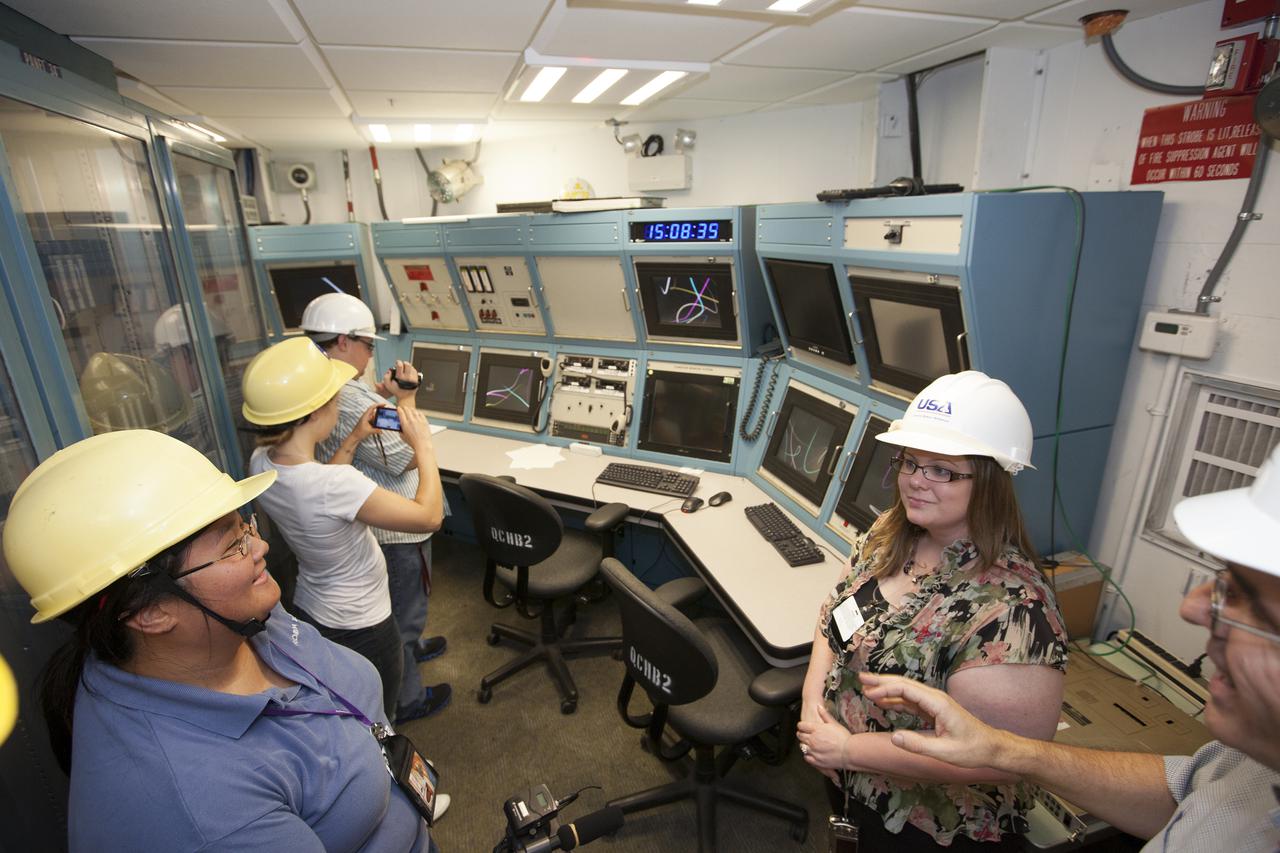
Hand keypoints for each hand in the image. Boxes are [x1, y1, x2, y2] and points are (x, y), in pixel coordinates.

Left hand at [352, 404, 382, 440]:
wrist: (355, 437)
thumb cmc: (359, 433)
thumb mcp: (369, 431)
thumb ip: (377, 430)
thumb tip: (382, 430)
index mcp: (365, 416)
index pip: (372, 408)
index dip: (378, 405)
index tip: (384, 405)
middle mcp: (366, 417)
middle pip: (374, 412)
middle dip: (380, 412)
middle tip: (386, 413)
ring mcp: (366, 420)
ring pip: (374, 417)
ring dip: (378, 419)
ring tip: (383, 421)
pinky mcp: (367, 424)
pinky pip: (373, 421)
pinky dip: (377, 422)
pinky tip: (380, 426)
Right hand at [385, 360, 419, 402]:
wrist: (406, 397)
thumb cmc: (397, 391)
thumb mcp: (388, 385)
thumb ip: (386, 377)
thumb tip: (390, 371)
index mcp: (400, 378)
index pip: (400, 365)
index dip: (398, 362)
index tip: (397, 363)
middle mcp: (408, 377)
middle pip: (408, 364)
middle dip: (404, 363)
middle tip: (402, 365)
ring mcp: (413, 378)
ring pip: (412, 367)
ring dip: (408, 367)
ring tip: (405, 370)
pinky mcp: (417, 380)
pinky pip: (415, 371)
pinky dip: (411, 370)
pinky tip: (408, 372)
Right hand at [397, 405, 432, 450]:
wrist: (423, 445)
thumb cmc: (413, 443)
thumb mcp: (403, 437)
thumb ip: (400, 430)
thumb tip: (400, 428)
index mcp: (405, 424)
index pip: (401, 412)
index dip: (399, 409)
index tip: (398, 408)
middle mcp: (412, 421)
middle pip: (407, 410)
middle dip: (405, 408)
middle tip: (404, 408)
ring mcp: (419, 420)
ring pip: (414, 410)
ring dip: (411, 409)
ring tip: (410, 409)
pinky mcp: (424, 421)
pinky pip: (421, 414)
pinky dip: (418, 412)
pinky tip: (417, 412)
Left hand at [797, 704, 851, 780]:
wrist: (850, 752)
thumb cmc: (844, 738)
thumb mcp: (834, 723)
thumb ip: (825, 715)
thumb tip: (819, 707)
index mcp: (816, 729)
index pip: (801, 725)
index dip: (802, 726)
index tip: (803, 727)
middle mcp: (812, 739)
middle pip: (800, 736)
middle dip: (802, 734)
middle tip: (805, 735)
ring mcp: (813, 751)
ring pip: (802, 746)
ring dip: (804, 744)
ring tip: (810, 744)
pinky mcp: (816, 760)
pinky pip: (807, 757)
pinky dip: (808, 755)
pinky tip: (812, 753)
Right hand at [858, 673, 1002, 768]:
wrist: (991, 747)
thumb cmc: (972, 749)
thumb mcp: (944, 751)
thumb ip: (918, 745)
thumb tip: (893, 737)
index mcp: (938, 703)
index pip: (907, 690)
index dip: (887, 689)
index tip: (870, 694)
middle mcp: (935, 699)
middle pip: (904, 684)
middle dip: (882, 680)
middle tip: (861, 678)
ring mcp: (934, 703)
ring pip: (906, 691)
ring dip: (886, 689)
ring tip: (867, 688)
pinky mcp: (934, 711)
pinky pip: (911, 702)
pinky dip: (895, 700)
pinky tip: (883, 702)